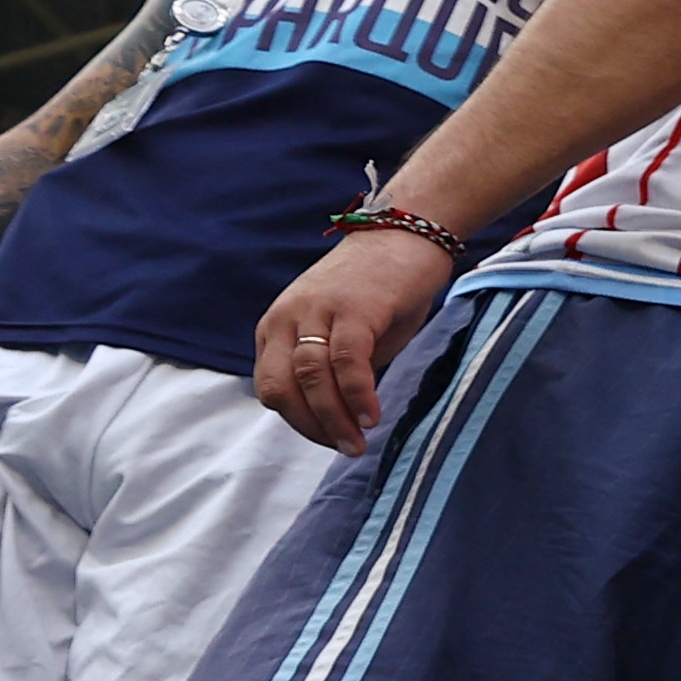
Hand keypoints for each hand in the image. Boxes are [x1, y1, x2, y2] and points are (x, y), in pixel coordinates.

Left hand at [254, 229, 454, 452]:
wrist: (408, 232)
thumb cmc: (380, 286)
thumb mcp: (342, 329)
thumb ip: (330, 366)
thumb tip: (338, 415)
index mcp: (278, 325)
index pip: (271, 387)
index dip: (298, 421)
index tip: (331, 438)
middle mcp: (288, 317)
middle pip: (283, 387)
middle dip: (312, 427)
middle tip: (346, 448)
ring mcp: (318, 310)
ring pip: (311, 379)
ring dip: (334, 419)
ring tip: (358, 442)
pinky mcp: (353, 307)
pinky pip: (347, 361)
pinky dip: (357, 394)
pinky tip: (373, 415)